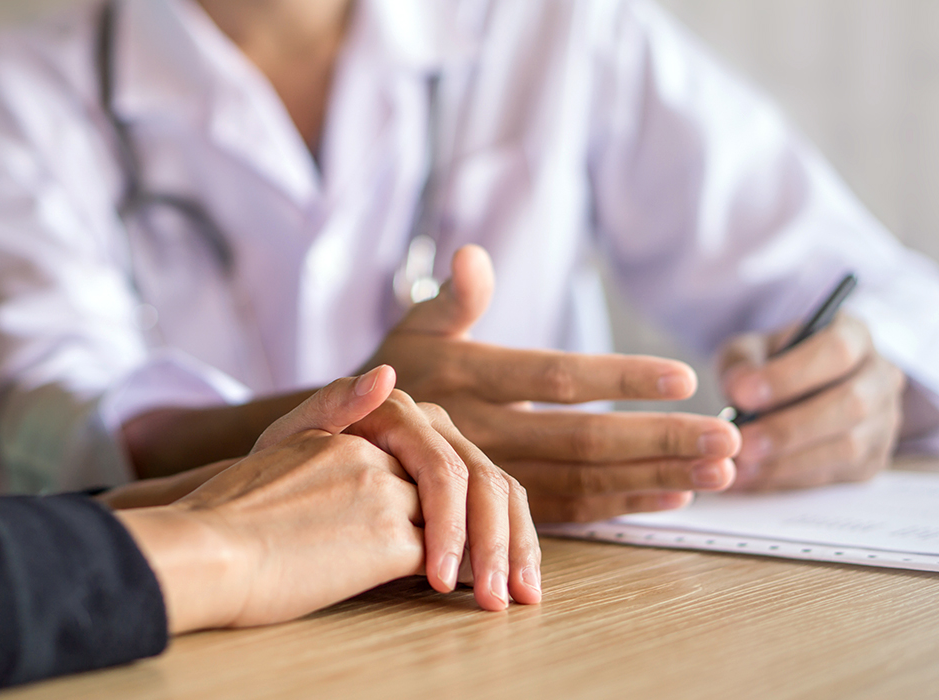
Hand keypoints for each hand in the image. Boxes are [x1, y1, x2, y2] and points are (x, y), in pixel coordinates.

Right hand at [115, 370, 538, 633]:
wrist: (201, 551)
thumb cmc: (232, 511)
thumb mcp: (280, 447)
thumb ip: (332, 410)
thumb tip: (388, 378)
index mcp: (361, 425)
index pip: (450, 451)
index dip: (482, 494)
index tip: (498, 537)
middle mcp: (380, 447)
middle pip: (475, 476)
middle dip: (510, 531)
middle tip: (523, 580)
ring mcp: (384, 487)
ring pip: (470, 512)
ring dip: (498, 557)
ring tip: (505, 599)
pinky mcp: (382, 535)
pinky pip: (448, 551)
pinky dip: (468, 574)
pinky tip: (472, 598)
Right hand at [362, 246, 740, 522]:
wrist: (349, 439)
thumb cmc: (398, 369)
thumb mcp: (416, 325)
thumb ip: (454, 297)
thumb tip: (473, 255)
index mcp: (469, 376)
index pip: (554, 378)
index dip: (618, 378)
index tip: (682, 378)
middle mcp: (482, 429)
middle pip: (582, 437)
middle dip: (659, 439)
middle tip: (728, 439)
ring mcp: (491, 473)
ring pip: (583, 480)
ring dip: (655, 477)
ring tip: (721, 470)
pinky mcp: (497, 504)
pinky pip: (566, 510)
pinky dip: (622, 505)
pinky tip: (674, 495)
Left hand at [720, 313, 905, 490]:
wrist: (788, 392)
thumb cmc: (769, 365)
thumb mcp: (749, 351)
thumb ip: (741, 365)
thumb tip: (739, 389)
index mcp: (854, 335)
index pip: (836, 351)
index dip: (790, 375)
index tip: (743, 394)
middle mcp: (880, 377)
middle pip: (850, 404)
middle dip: (790, 428)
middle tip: (742, 441)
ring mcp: (883, 421)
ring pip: (848, 447)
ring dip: (789, 461)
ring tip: (742, 465)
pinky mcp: (872, 459)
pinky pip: (837, 475)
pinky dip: (790, 479)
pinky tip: (754, 478)